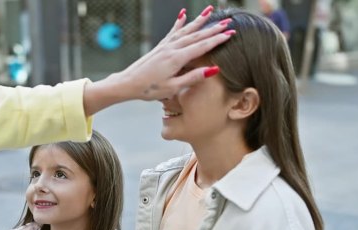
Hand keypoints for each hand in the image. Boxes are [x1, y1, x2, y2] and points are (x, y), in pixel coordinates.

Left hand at [115, 5, 232, 99]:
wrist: (127, 83)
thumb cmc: (149, 89)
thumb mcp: (173, 88)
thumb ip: (193, 77)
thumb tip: (213, 69)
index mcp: (176, 59)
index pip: (202, 46)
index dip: (217, 40)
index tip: (230, 33)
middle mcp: (171, 48)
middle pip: (196, 36)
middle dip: (213, 29)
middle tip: (228, 22)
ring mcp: (165, 46)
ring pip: (186, 30)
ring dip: (199, 21)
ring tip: (210, 11)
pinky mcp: (159, 46)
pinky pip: (173, 31)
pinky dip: (179, 22)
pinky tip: (183, 14)